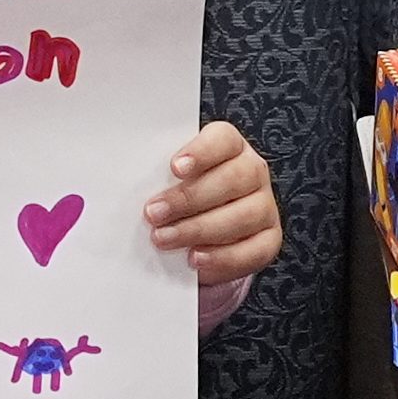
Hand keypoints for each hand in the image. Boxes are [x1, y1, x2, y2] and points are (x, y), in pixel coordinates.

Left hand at [143, 121, 280, 287]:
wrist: (200, 232)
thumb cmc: (179, 196)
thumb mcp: (167, 180)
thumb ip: (157, 177)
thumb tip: (127, 187)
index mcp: (230, 147)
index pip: (223, 139)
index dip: (201, 152)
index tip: (174, 168)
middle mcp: (253, 172)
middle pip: (233, 178)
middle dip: (189, 198)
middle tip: (153, 213)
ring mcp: (264, 205)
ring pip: (243, 215)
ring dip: (199, 229)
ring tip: (164, 239)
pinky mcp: (269, 239)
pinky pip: (253, 250)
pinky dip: (222, 258)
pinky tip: (194, 259)